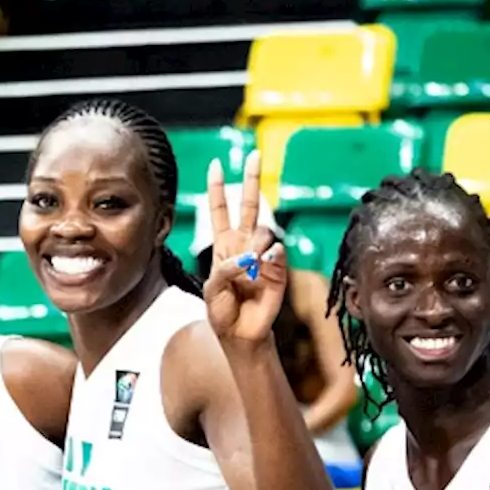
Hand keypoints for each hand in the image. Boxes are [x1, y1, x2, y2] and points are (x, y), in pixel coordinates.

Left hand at [203, 151, 287, 345]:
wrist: (239, 335)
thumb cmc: (222, 312)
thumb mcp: (210, 289)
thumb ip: (224, 269)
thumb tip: (249, 257)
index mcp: (224, 245)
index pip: (220, 210)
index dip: (218, 188)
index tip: (216, 164)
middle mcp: (244, 245)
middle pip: (249, 205)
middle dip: (251, 179)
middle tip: (254, 154)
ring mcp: (262, 256)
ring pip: (263, 231)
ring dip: (253, 246)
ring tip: (248, 269)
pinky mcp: (278, 270)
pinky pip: (277, 254)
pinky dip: (269, 259)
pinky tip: (263, 265)